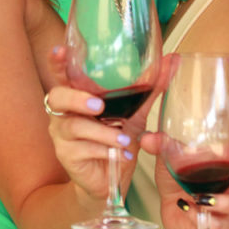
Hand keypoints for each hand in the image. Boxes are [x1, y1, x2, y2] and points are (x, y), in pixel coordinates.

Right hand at [45, 46, 169, 203]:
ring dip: (102, 132)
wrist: (112, 179)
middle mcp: (64, 112)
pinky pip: (82, 149)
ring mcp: (62, 134)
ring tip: (124, 139)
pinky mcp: (66, 155)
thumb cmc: (117, 138)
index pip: (62, 73)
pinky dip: (105, 150)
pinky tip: (121, 154)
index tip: (61, 49)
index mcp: (77, 95)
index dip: (57, 62)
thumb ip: (150, 88)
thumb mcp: (136, 112)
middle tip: (99, 106)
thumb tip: (172, 60)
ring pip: (74, 126)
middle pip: (57, 97)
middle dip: (76, 98)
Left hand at [141, 135, 228, 228]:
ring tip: (204, 197)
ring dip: (227, 200)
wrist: (172, 207)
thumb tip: (148, 138)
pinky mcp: (220, 223)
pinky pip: (224, 224)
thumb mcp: (169, 157)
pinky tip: (190, 209)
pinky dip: (207, 218)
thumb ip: (161, 145)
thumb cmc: (178, 175)